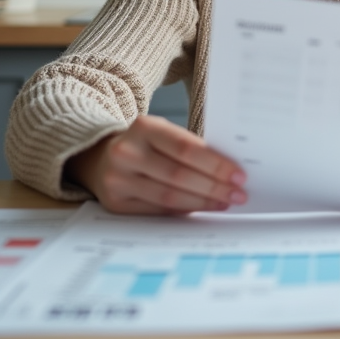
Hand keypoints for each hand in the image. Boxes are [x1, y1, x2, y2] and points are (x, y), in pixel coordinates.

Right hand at [65, 115, 246, 214]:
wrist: (100, 157)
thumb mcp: (162, 133)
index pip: (185, 148)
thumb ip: (190, 147)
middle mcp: (126, 152)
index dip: (215, 164)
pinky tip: (201, 209)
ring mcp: (117, 179)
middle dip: (214, 187)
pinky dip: (183, 211)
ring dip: (202, 202)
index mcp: (143, 126)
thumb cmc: (144, 144)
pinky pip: (157, 211)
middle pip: (179, 175)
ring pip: (169, 197)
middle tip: (238, 194)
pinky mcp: (115, 203)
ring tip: (224, 203)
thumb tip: (229, 173)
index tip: (239, 175)